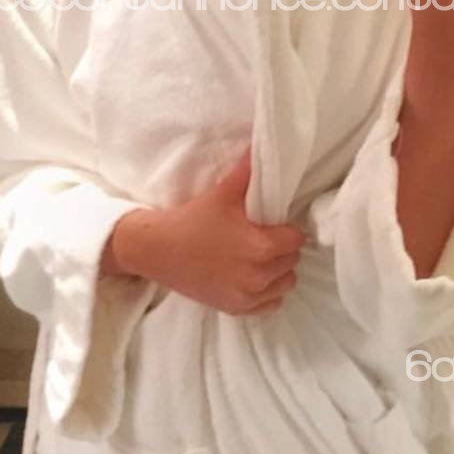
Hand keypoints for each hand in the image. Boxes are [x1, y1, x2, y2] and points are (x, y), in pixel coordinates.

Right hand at [102, 149, 305, 315]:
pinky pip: (270, 304)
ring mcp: (247, 296)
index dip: (286, 228)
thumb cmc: (192, 219)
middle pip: (291, 261)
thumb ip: (248, 171)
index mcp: (260, 247)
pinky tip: (252, 276)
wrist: (157, 250)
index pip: (296, 239)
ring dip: (277, 271)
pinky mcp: (235, 309)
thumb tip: (263, 144)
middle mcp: (258, 276)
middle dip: (282, 248)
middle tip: (263, 236)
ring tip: (258, 256)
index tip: (273, 223)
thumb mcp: (223, 192)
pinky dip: (266, 292)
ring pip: (284, 283)